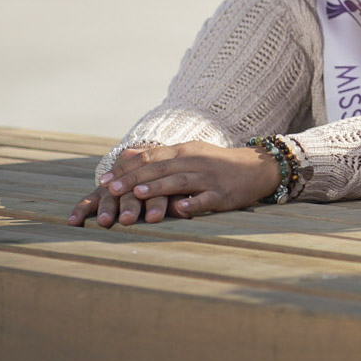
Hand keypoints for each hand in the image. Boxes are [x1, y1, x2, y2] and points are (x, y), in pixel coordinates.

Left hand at [73, 141, 281, 225]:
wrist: (257, 168)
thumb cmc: (217, 163)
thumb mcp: (189, 153)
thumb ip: (160, 155)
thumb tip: (128, 154)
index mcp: (184, 151)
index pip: (150, 157)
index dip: (126, 168)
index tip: (104, 180)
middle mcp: (195, 161)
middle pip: (160, 168)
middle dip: (134, 179)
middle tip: (111, 189)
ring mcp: (209, 177)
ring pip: (179, 181)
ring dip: (158, 188)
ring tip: (138, 194)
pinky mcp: (223, 194)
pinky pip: (206, 198)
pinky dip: (192, 203)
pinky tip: (180, 209)